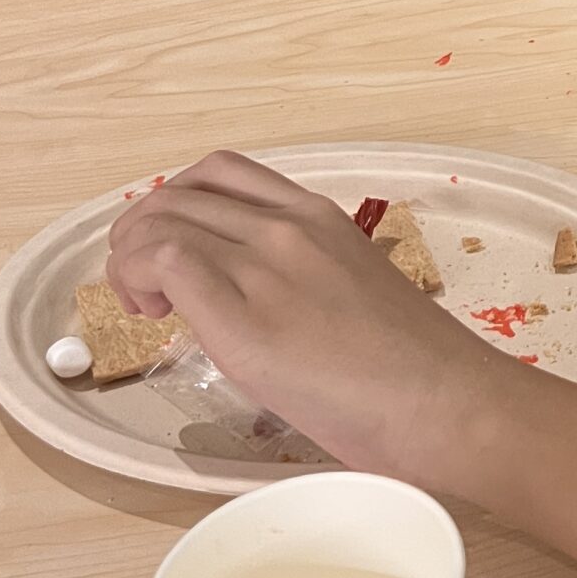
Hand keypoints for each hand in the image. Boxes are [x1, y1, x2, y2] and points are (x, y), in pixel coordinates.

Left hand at [106, 154, 518, 490]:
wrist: (446, 403)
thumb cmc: (417, 373)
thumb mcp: (356, 295)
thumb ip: (304, 283)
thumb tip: (263, 312)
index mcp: (321, 218)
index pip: (223, 174)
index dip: (176, 203)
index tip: (174, 253)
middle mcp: (290, 226)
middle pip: (178, 193)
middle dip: (139, 233)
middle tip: (146, 289)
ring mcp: (268, 264)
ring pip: (160, 219)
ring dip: (130, 256)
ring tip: (146, 306)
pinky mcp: (244, 315)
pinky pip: (163, 259)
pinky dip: (137, 277)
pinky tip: (154, 317)